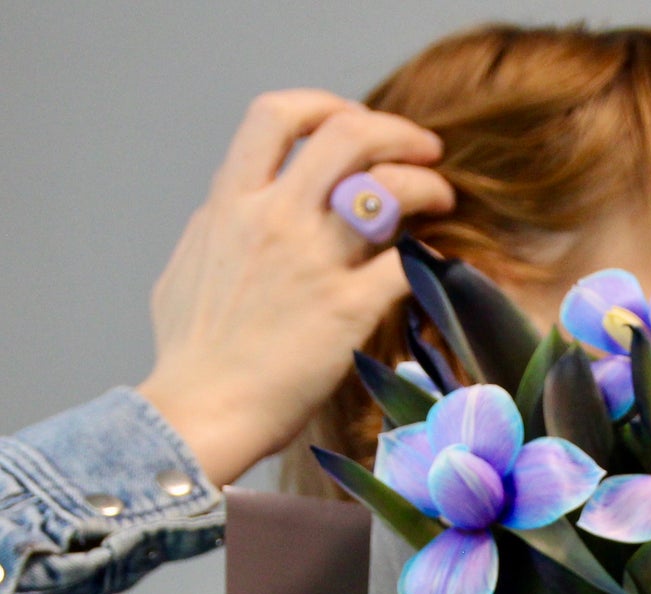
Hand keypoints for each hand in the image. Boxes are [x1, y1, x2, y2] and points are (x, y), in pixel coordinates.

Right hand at [138, 89, 453, 485]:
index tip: (355, 120)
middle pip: (346, 135)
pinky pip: (408, 264)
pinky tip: (442, 265)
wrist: (199, 411)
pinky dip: (434, 259)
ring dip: (425, 184)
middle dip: (396, 133)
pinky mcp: (348, 311)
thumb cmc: (191, 356)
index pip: (277, 116)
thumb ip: (215, 231)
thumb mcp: (187, 270)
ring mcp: (313, 263)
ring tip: (442, 198)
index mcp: (230, 203)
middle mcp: (273, 220)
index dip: (326, 106)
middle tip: (424, 151)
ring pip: (386, 189)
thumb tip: (226, 216)